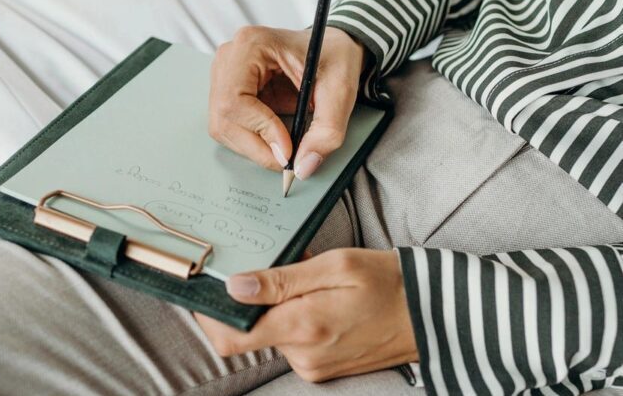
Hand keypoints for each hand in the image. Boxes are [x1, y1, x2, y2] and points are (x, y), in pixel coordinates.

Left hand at [195, 249, 418, 381]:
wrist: (431, 314)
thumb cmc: (386, 282)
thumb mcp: (335, 265)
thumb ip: (282, 279)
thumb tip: (235, 287)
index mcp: (303, 326)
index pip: (231, 337)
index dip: (208, 315)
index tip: (203, 291)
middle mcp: (303, 355)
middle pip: (249, 332)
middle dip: (252, 301)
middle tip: (270, 269)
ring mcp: (312, 366)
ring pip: (271, 334)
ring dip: (276, 308)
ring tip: (305, 281)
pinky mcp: (321, 368)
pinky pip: (291, 342)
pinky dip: (293, 319)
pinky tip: (316, 299)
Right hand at [208, 26, 363, 177]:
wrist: (331, 50)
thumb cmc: (333, 57)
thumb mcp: (341, 91)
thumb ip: (327, 131)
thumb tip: (303, 166)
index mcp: (252, 44)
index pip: (235, 100)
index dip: (260, 131)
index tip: (287, 150)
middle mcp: (230, 57)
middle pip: (223, 118)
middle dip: (256, 146)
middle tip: (287, 158)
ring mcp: (224, 75)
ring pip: (223, 127)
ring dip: (254, 145)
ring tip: (285, 144)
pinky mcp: (229, 91)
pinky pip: (229, 126)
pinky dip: (253, 140)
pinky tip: (275, 135)